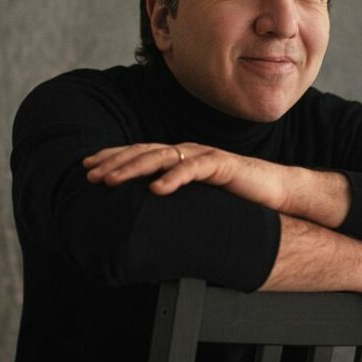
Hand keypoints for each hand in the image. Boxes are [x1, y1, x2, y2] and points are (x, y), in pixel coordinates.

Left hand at [83, 142, 288, 211]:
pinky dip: (174, 178)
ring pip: (162, 157)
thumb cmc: (233, 194)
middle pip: (143, 152)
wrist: (274, 191)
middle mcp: (186, 152)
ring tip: (112, 181)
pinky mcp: (222, 165)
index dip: (112, 157)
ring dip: (133, 168)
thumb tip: (143, 210)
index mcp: (177, 157)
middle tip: (90, 175)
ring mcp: (203, 155)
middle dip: (114, 162)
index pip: (138, 152)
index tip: (87, 167)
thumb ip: (172, 196)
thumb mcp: (195, 196)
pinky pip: (194, 169)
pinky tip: (156, 189)